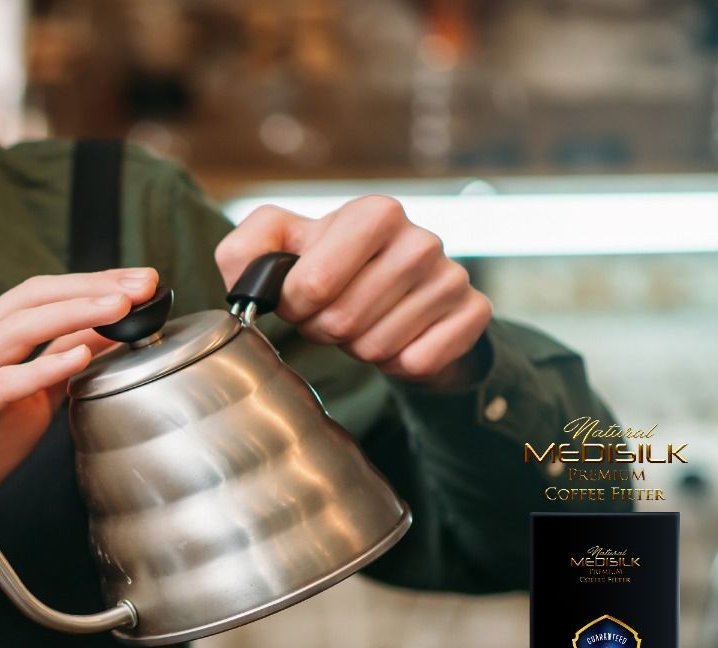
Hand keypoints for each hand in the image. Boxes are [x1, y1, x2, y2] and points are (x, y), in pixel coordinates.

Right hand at [0, 267, 160, 547]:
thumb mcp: (24, 405)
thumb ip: (57, 369)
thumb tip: (105, 338)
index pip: (39, 295)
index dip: (90, 282)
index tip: (139, 280)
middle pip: (29, 298)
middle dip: (89, 286)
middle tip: (140, 283)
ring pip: (15, 329)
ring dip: (72, 313)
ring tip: (118, 308)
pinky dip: (39, 367)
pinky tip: (76, 356)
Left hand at [215, 196, 491, 387]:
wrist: (395, 296)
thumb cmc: (329, 270)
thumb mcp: (279, 248)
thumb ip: (245, 252)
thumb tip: (248, 281)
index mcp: (375, 213)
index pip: (312, 284)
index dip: (295, 305)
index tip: (298, 300)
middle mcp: (420, 240)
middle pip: (343, 320)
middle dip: (324, 330)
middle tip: (331, 316)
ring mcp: (451, 277)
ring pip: (377, 346)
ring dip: (357, 348)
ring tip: (363, 324)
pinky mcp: (472, 314)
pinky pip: (416, 363)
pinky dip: (395, 364)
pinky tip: (396, 339)